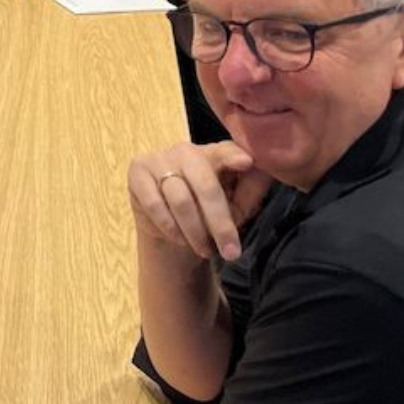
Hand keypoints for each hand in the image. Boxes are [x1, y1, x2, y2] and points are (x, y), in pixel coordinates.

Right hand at [128, 141, 273, 261]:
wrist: (170, 226)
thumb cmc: (209, 213)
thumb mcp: (236, 207)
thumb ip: (251, 191)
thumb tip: (266, 173)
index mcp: (216, 153)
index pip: (227, 151)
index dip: (234, 156)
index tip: (247, 162)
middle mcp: (186, 150)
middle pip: (205, 185)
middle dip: (220, 223)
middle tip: (231, 253)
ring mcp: (159, 159)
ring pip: (180, 200)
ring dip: (195, 232)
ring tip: (205, 249)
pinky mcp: (137, 171)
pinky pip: (155, 204)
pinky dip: (170, 227)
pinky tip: (180, 238)